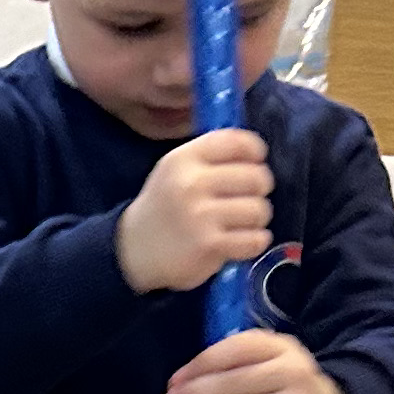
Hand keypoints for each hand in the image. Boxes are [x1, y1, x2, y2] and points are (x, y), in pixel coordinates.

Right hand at [117, 128, 274, 293]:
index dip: (255, 153)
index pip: (238, 143)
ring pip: (259, 210)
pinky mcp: (208, 245)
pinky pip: (255, 240)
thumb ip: (212, 156)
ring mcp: (200, 216)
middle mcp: (191, 183)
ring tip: (238, 223)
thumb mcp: (177, 170)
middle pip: (257, 177)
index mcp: (185, 159)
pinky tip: (238, 242)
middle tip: (244, 199)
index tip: (253, 164)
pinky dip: (253, 242)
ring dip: (255, 219)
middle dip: (258, 190)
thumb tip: (257, 152)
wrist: (133, 250)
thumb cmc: (165, 206)